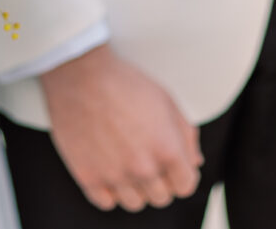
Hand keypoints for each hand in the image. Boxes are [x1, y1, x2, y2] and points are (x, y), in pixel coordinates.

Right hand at [39, 45, 202, 211]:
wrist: (81, 74)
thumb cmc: (123, 82)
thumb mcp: (166, 100)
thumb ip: (186, 135)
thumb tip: (194, 161)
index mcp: (167, 150)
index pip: (185, 185)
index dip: (180, 175)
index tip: (171, 167)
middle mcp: (143, 168)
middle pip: (160, 196)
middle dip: (158, 179)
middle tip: (145, 158)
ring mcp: (114, 174)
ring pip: (134, 202)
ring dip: (134, 187)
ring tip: (125, 162)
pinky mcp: (87, 176)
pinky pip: (106, 201)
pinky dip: (109, 190)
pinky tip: (108, 169)